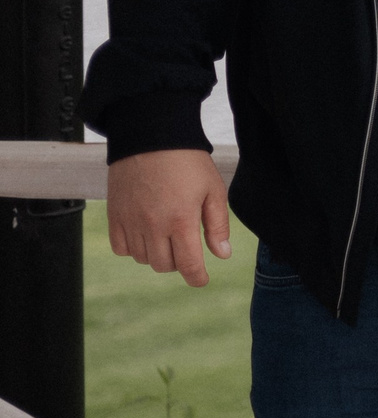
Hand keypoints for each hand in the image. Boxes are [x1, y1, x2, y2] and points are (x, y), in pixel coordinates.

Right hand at [106, 149, 232, 287]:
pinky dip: (134, 248)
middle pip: (165, 266)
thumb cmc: (187, 162)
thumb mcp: (213, 190)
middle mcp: (152, 226)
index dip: (197, 278)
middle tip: (187, 249)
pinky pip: (121, 248)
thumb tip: (222, 255)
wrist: (150, 138)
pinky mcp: (114, 216)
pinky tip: (146, 235)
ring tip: (168, 237)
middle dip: (180, 264)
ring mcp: (130, 222)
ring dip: (158, 255)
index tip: (201, 279)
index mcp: (181, 221)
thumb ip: (217, 225)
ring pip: (143, 259)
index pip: (188, 265)